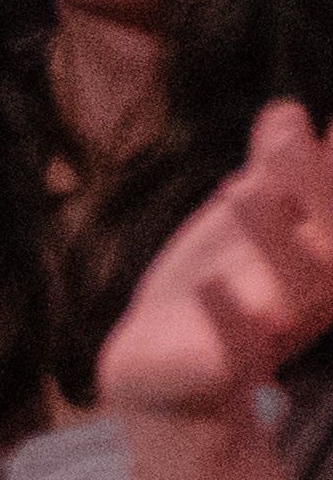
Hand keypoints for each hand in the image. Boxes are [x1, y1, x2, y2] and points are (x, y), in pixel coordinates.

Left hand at [103, 101, 332, 421]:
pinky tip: (208, 286)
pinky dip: (228, 322)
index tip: (319, 122)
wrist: (164, 369)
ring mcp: (274, 335)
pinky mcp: (221, 370)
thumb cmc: (221, 285)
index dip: (332, 171)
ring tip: (244, 192)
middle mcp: (311, 295)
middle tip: (288, 133)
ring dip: (274, 240)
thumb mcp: (248, 221)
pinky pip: (235, 354)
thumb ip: (274, 171)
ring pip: (295, 293)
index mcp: (323, 256)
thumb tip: (286, 109)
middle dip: (319, 190)